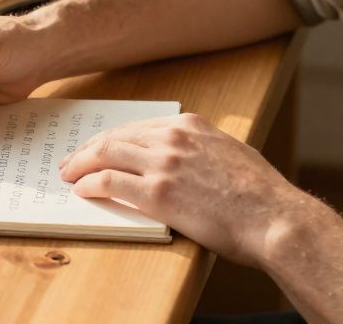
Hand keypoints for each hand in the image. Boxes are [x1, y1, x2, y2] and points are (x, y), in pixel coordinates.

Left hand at [58, 113, 296, 267]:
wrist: (273, 217)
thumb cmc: (259, 195)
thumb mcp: (231, 154)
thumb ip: (201, 150)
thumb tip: (182, 161)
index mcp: (191, 125)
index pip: (136, 126)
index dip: (111, 138)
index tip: (97, 146)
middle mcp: (174, 138)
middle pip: (116, 137)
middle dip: (88, 149)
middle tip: (71, 160)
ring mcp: (164, 163)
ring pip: (106, 155)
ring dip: (81, 164)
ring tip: (68, 175)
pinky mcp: (158, 193)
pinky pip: (110, 182)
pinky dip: (90, 184)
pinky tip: (82, 190)